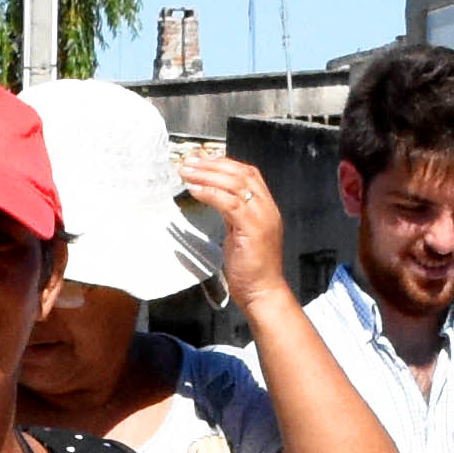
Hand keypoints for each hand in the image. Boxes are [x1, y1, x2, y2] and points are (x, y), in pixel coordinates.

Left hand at [177, 152, 296, 314]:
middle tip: (189, 162)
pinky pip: (229, 203)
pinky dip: (210, 193)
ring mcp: (262, 216)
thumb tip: (216, 199)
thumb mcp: (240, 233)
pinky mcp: (252, 228)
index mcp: (265, 207)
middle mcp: (267, 208)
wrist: (263, 291)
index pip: (248, 174)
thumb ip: (233, 215)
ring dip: (207, 175)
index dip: (223, 164)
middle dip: (212, 164)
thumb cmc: (252, 269)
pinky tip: (195, 190)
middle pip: (241, 173)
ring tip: (187, 172)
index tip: (201, 161)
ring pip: (235, 184)